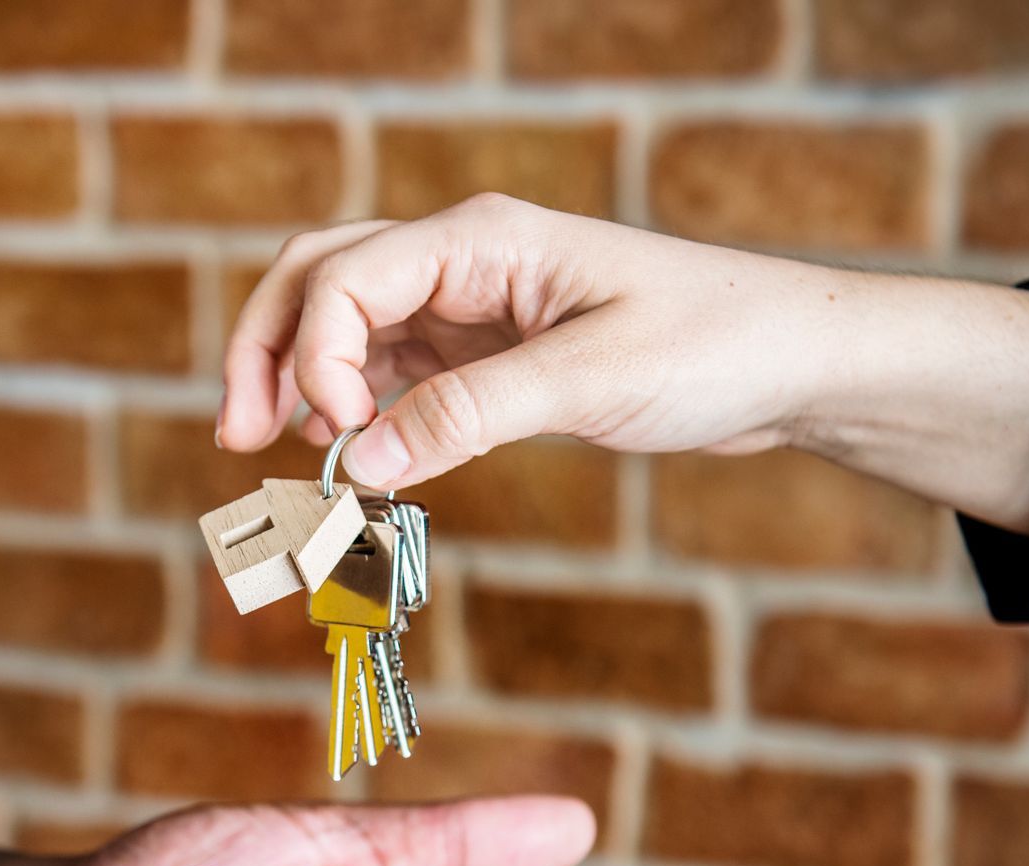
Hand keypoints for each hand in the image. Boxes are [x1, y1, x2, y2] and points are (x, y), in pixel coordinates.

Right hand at [216, 194, 1028, 537]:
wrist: (791, 364)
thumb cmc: (715, 344)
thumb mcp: (590, 381)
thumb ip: (467, 416)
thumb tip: (354, 460)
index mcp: (480, 242)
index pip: (345, 277)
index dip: (312, 354)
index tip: (330, 437)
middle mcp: (462, 262)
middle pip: (318, 280)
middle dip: (266, 349)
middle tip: (237, 436)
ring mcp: (471, 306)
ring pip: (346, 326)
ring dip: (300, 379)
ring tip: (276, 451)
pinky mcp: (489, 353)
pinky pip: (394, 370)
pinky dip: (357, 407)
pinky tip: (351, 453)